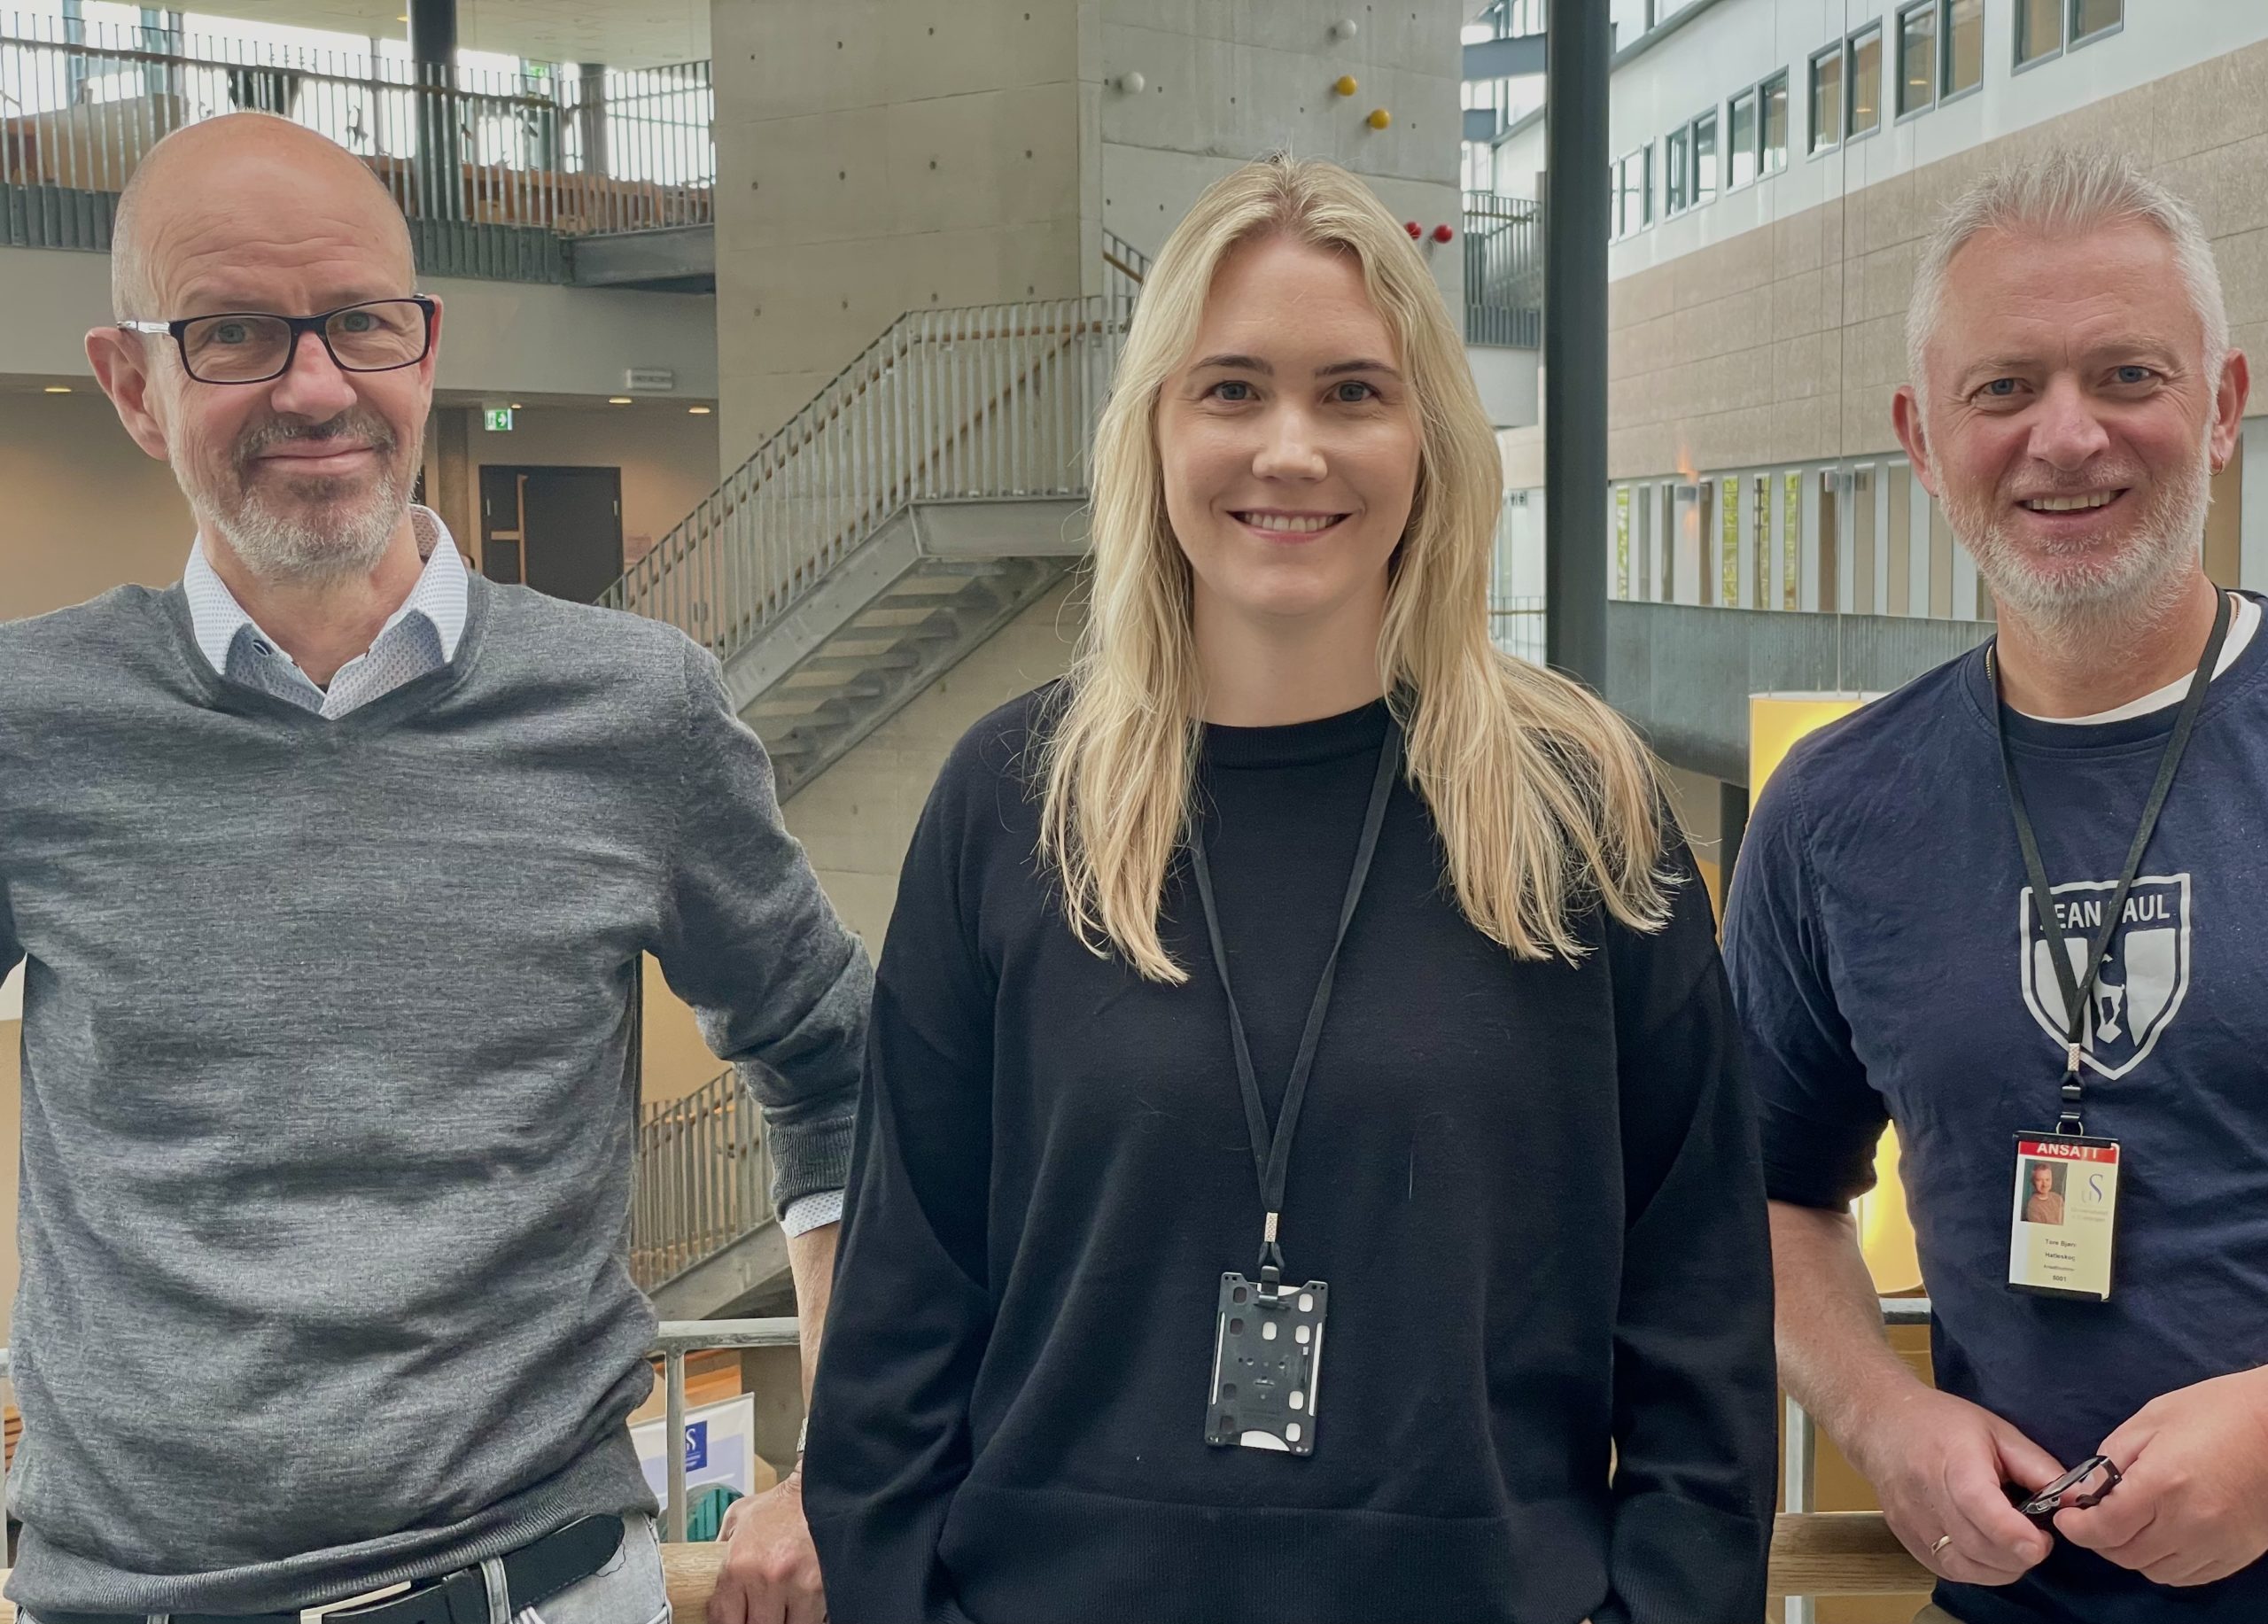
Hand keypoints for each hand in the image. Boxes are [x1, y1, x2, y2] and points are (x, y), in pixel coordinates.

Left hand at [708, 1468, 826, 1623]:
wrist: (816, 1490)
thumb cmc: (779, 1506)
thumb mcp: (737, 1520)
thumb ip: (721, 1550)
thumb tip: (705, 1573)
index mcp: (738, 1564)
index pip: (724, 1620)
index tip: (734, 1620)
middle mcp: (765, 1578)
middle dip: (757, 1621)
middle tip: (760, 1611)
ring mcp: (795, 1585)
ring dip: (783, 1622)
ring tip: (782, 1610)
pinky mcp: (821, 1587)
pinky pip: (812, 1620)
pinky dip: (807, 1618)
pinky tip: (802, 1606)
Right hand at [1846, 1385, 2061, 1585]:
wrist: (1881, 1424)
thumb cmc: (1943, 1422)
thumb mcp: (1998, 1431)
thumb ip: (2038, 1468)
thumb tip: (2076, 1503)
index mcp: (1952, 1460)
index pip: (1980, 1508)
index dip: (2016, 1535)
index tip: (2044, 1541)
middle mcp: (1926, 1494)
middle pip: (1977, 1546)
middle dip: (2019, 1555)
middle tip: (2037, 1539)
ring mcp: (1911, 1521)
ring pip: (1964, 1567)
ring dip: (2000, 1567)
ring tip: (2012, 1543)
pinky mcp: (1906, 1538)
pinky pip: (1949, 1570)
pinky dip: (1977, 1569)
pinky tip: (1986, 1549)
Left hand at [2057, 1367, 2267, 1585]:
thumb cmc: (2216, 1411)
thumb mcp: (2151, 1420)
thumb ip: (2111, 1459)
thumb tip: (2084, 1492)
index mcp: (2163, 1485)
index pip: (2105, 1528)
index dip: (2076, 1527)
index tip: (2065, 1516)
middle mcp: (2190, 1523)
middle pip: (2126, 1555)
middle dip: (2099, 1540)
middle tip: (2092, 1518)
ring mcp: (2217, 1544)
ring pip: (2155, 1571)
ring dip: (2131, 1553)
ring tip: (2126, 1526)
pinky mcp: (2236, 1554)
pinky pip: (2188, 1575)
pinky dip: (2164, 1563)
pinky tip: (2159, 1537)